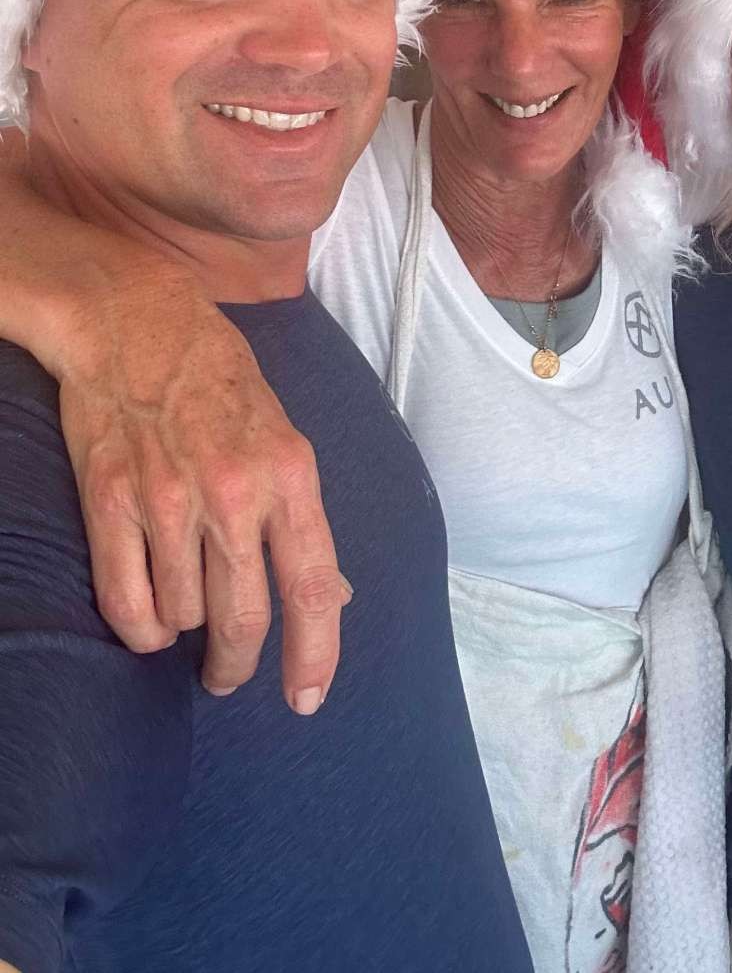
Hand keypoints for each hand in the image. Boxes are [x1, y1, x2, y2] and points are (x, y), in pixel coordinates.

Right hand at [57, 268, 348, 711]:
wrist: (135, 322)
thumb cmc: (218, 377)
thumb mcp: (282, 435)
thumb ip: (300, 516)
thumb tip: (331, 596)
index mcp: (289, 473)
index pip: (312, 585)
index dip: (314, 653)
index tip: (308, 700)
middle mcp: (233, 493)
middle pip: (243, 618)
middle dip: (238, 665)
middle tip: (229, 676)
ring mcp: (168, 500)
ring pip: (183, 617)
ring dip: (185, 632)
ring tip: (184, 615)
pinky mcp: (110, 503)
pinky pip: (126, 604)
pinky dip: (139, 627)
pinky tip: (148, 620)